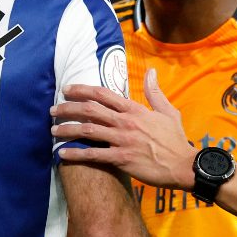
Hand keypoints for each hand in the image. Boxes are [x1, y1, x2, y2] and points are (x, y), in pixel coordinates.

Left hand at [52, 68, 196, 189]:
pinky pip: (94, 155)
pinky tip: (63, 154)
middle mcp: (125, 122)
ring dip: (68, 129)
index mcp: (135, 109)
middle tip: (53, 110)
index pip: (103, 94)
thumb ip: (155, 92)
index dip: (82, 90)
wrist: (183, 165)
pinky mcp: (121, 159)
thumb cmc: (175, 140)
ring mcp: (122, 140)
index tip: (67, 90)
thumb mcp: (168, 111)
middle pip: (90, 110)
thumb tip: (151, 71)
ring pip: (88, 130)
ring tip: (53, 131)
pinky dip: (76, 154)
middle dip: (68, 108)